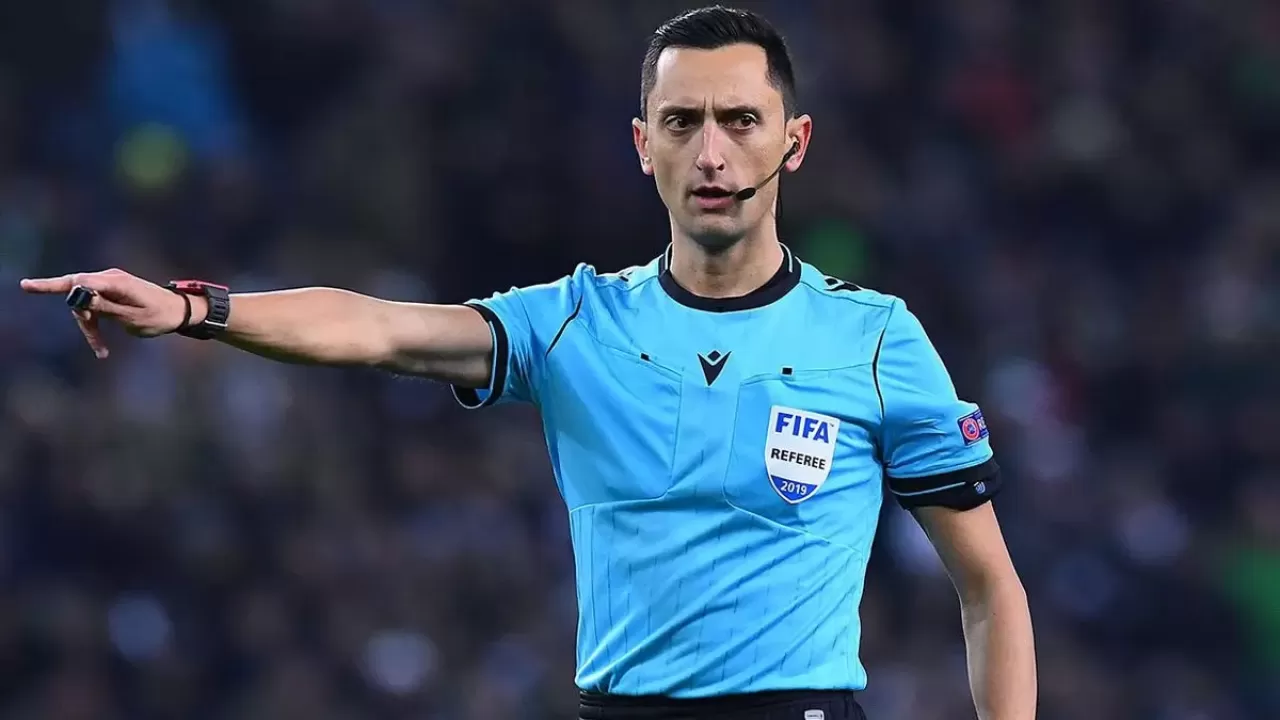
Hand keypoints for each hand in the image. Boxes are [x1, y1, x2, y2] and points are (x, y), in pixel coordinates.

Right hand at [19, 269, 199, 358]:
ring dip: (89, 326)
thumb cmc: (160, 316)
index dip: (50, 285)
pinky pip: (93, 306)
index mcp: (116, 282)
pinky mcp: (111, 291)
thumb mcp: (133, 318)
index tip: (27, 286)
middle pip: (76, 292)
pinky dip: (94, 324)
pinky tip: (101, 349)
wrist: (180, 311)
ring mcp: (109, 283)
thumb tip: (78, 299)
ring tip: (102, 350)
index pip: (78, 281)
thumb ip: (105, 308)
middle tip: (97, 344)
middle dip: (80, 317)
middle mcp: (110, 277)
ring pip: (83, 303)